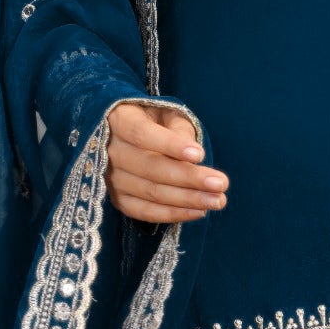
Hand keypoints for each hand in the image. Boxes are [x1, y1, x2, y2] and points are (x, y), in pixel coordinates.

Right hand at [104, 100, 226, 223]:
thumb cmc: (153, 120)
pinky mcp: (117, 199)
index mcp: (118, 120)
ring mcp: (110, 178)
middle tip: (221, 184)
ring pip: (150, 192)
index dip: (170, 145)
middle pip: (150, 167)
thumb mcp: (166, 114)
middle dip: (189, 177)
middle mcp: (108, 151)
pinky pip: (144, 212)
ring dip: (187, 199)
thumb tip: (193, 157)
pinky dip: (173, 214)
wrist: (126, 136)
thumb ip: (179, 129)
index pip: (142, 134)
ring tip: (218, 200)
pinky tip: (199, 212)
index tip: (200, 155)